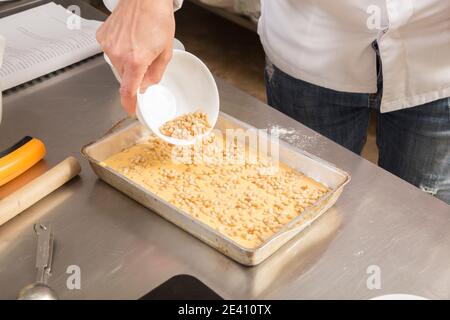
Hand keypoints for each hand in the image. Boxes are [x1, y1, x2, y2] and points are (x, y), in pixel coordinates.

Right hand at [96, 0, 174, 114]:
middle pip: (125, 77)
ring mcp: (108, 45)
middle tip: (145, 58)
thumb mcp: (165, 51)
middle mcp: (119, 54)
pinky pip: (110, 52)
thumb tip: (146, 85)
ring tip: (137, 43)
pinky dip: (119, 50)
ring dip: (126, 61)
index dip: (129, 104)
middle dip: (134, 74)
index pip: (128, 91)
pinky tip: (128, 37)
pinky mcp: (102, 37)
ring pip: (117, 65)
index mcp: (136, 60)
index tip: (131, 109)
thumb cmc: (157, 18)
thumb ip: (156, 73)